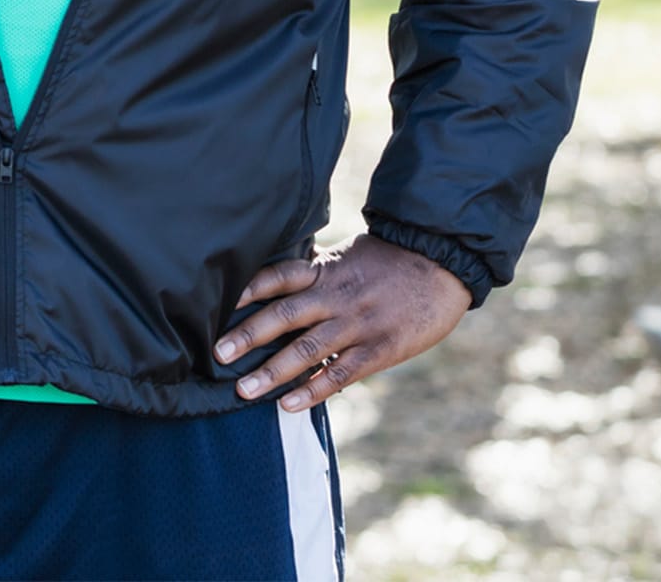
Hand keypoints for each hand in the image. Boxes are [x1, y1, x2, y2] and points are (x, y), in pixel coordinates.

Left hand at [214, 232, 470, 410]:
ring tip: (244, 390)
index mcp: (326, 269)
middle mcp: (336, 296)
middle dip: (249, 335)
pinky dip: (313, 390)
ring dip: (273, 372)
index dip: (249, 289)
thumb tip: (278, 285)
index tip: (219, 303)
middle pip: (285, 315)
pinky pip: (340, 373)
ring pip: (307, 350)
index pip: (279, 276)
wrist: (441, 263)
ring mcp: (357, 324)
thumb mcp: (347, 256)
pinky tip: (288, 404)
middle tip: (219, 354)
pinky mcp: (379, 349)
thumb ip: (316, 273)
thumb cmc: (389, 260)